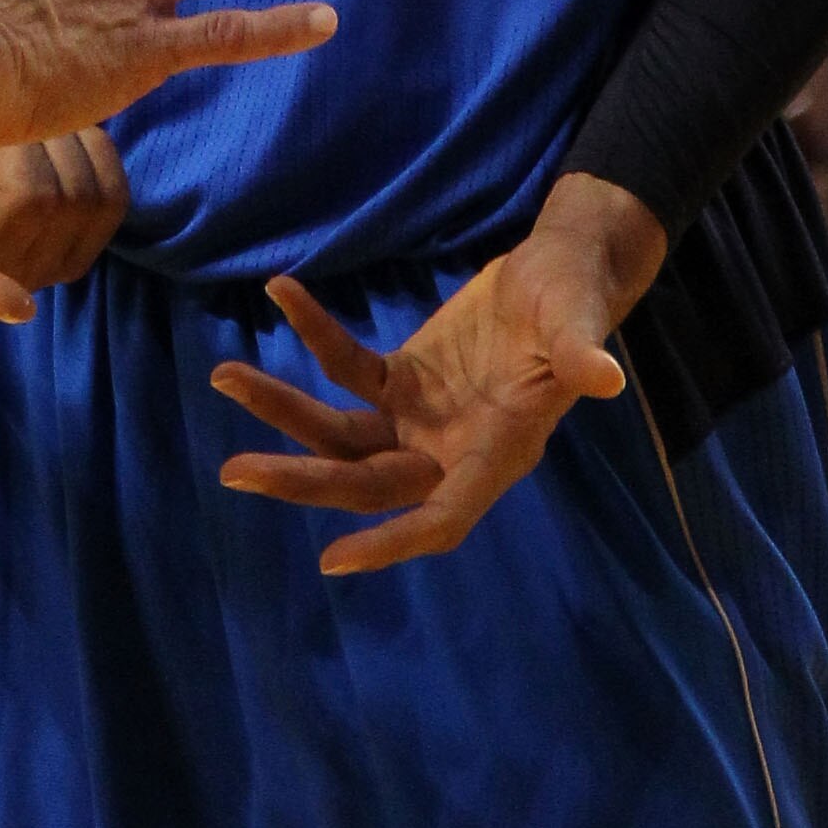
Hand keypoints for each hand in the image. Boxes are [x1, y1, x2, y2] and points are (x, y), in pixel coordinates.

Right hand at [0, 130, 129, 322]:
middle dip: (32, 136)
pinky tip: (69, 132)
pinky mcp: (85, 251)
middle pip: (41, 200)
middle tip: (8, 110)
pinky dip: (96, 151)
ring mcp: (45, 272)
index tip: (20, 306)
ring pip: (83, 194)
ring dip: (66, 138)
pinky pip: (112, 195)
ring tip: (32, 119)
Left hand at [212, 190, 656, 573]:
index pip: (441, 518)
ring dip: (283, 410)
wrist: (561, 267)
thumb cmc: (575, 297)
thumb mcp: (578, 320)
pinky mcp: (401, 381)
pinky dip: (314, 335)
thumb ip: (582, 352)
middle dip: (302, 480)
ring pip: (341, 434)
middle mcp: (450, 450)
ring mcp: (420, 419)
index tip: (334, 560)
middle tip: (234, 472)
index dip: (392, 544)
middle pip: (366, 482)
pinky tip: (282, 293)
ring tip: (223, 376)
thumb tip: (604, 377)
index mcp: (497, 454)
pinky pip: (346, 368)